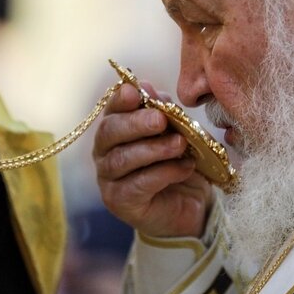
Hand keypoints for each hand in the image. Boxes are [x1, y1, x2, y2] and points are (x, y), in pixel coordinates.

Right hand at [93, 82, 212, 237]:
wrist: (189, 206)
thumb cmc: (176, 163)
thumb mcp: (175, 132)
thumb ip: (162, 111)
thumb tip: (148, 86)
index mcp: (115, 129)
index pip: (110, 109)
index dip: (120, 100)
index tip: (135, 92)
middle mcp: (105, 152)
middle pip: (109, 133)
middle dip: (135, 123)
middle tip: (161, 120)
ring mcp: (109, 179)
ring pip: (123, 159)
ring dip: (154, 149)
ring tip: (180, 144)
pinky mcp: (120, 202)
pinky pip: (139, 184)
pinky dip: (164, 173)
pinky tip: (185, 167)